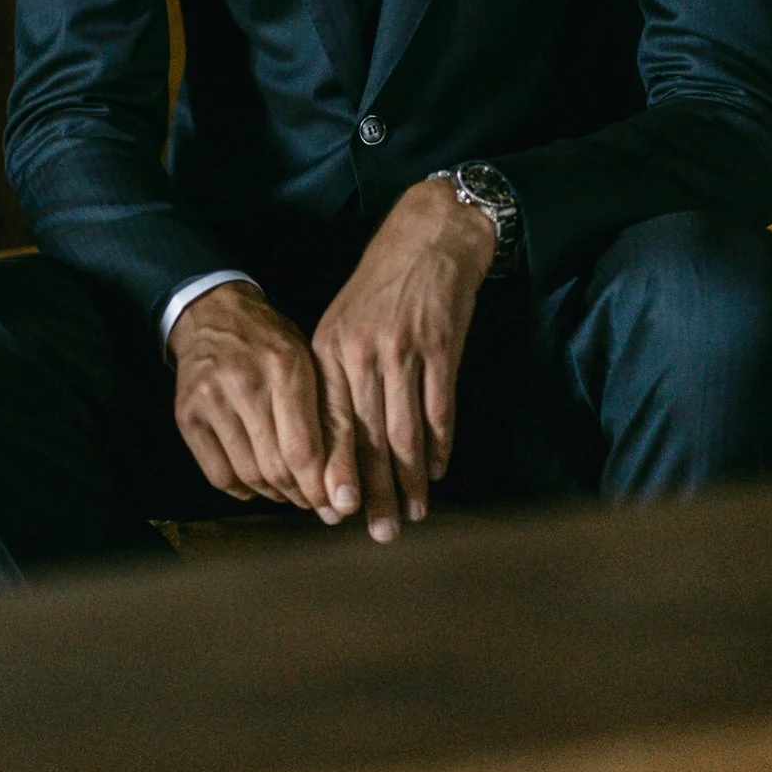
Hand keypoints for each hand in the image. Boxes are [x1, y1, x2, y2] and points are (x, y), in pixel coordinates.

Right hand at [168, 281, 338, 518]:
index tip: (334, 504)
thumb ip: (326, 415)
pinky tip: (257, 481)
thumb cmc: (270, 340)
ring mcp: (210, 400)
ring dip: (274, 494)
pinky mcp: (186, 415)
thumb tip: (339, 483)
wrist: (212, 313)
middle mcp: (245, 383)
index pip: (304, 449)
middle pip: (276, 468)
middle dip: (301, 495)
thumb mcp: (308, 360)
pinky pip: (219, 476)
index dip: (320, 488)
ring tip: (289, 490)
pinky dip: (243, 489)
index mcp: (285, 366)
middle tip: (315, 501)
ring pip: (248, 476)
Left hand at [312, 178, 493, 542]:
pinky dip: (440, 445)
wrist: (426, 238)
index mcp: (330, 350)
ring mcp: (404, 351)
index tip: (336, 514)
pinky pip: (440, 408)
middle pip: (368, 438)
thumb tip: (333, 446)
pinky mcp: (441, 347)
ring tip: (415, 513)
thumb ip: (336, 379)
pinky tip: (438, 470)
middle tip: (380, 533)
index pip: (331, 424)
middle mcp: (363, 353)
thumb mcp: (341, 323)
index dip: (335, 472)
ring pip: (406, 431)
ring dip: (411, 479)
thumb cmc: (379, 286)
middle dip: (374, 491)